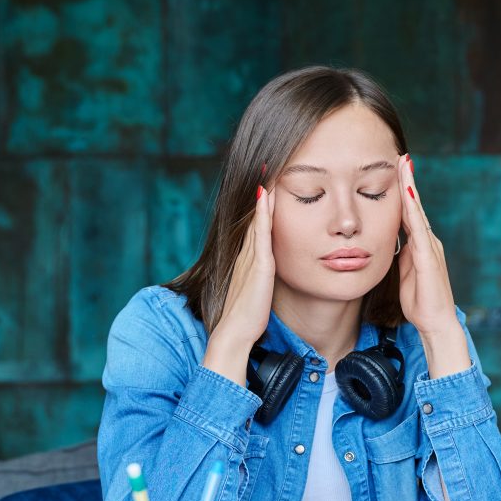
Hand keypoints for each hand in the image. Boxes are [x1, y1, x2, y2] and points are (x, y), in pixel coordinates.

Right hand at [202, 185, 276, 385]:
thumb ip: (259, 281)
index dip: (259, 207)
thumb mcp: (255, 293)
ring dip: (261, 196)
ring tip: (266, 171)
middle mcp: (246, 255)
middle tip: (265, 166)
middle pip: (254, 218)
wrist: (234, 334)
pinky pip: (261, 233)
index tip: (265, 184)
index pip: (255, 228)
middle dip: (260, 193)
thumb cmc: (246, 319)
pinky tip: (266, 196)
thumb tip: (265, 277)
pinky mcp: (259, 266)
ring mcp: (251, 259)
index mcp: (247, 261)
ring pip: (257, 220)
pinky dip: (262, 214)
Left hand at [396, 155, 469, 377]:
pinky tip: (406, 196)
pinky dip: (413, 211)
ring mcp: (430, 247)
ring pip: (417, 212)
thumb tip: (390, 242)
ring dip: (410, 188)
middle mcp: (428, 241)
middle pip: (414, 205)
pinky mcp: (428, 258)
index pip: (409, 211)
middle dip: (408, 180)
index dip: (402, 190)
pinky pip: (418, 229)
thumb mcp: (403, 272)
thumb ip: (400, 255)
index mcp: (420, 244)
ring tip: (404, 165)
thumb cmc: (419, 301)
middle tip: (401, 155)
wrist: (435, 323)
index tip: (396, 168)